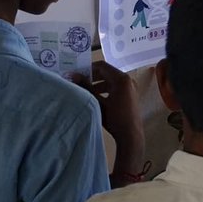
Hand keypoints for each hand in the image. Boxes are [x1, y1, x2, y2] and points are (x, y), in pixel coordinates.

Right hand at [84, 61, 144, 182]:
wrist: (130, 135)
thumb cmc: (114, 118)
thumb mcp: (97, 102)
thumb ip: (85, 87)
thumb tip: (72, 75)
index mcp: (121, 79)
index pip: (102, 66)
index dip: (88, 68)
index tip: (77, 73)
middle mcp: (128, 79)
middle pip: (107, 72)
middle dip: (92, 76)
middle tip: (79, 81)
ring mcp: (130, 87)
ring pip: (111, 80)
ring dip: (98, 83)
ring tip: (85, 90)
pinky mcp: (130, 95)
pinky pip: (116, 87)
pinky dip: (105, 89)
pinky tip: (95, 97)